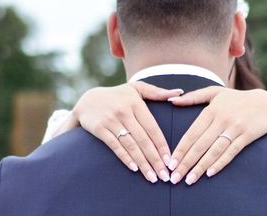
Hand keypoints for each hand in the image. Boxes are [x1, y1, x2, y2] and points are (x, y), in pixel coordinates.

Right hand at [69, 82, 183, 182]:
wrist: (87, 99)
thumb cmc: (118, 95)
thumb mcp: (137, 89)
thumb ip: (157, 92)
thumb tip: (179, 93)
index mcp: (136, 103)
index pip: (152, 127)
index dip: (161, 145)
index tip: (170, 160)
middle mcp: (124, 111)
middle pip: (143, 139)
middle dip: (155, 159)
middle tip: (164, 175)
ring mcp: (111, 120)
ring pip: (130, 145)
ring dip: (142, 163)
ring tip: (152, 177)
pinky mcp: (99, 128)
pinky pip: (114, 145)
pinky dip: (125, 157)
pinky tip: (134, 168)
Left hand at [167, 87, 266, 184]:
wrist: (265, 103)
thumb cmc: (235, 99)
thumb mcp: (214, 93)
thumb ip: (193, 97)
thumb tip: (172, 100)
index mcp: (211, 110)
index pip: (192, 133)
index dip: (180, 149)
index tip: (170, 163)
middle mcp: (222, 119)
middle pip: (200, 144)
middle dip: (186, 162)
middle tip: (175, 177)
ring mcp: (235, 128)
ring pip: (214, 150)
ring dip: (201, 167)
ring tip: (189, 180)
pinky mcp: (247, 136)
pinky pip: (232, 152)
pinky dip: (220, 163)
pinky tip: (210, 173)